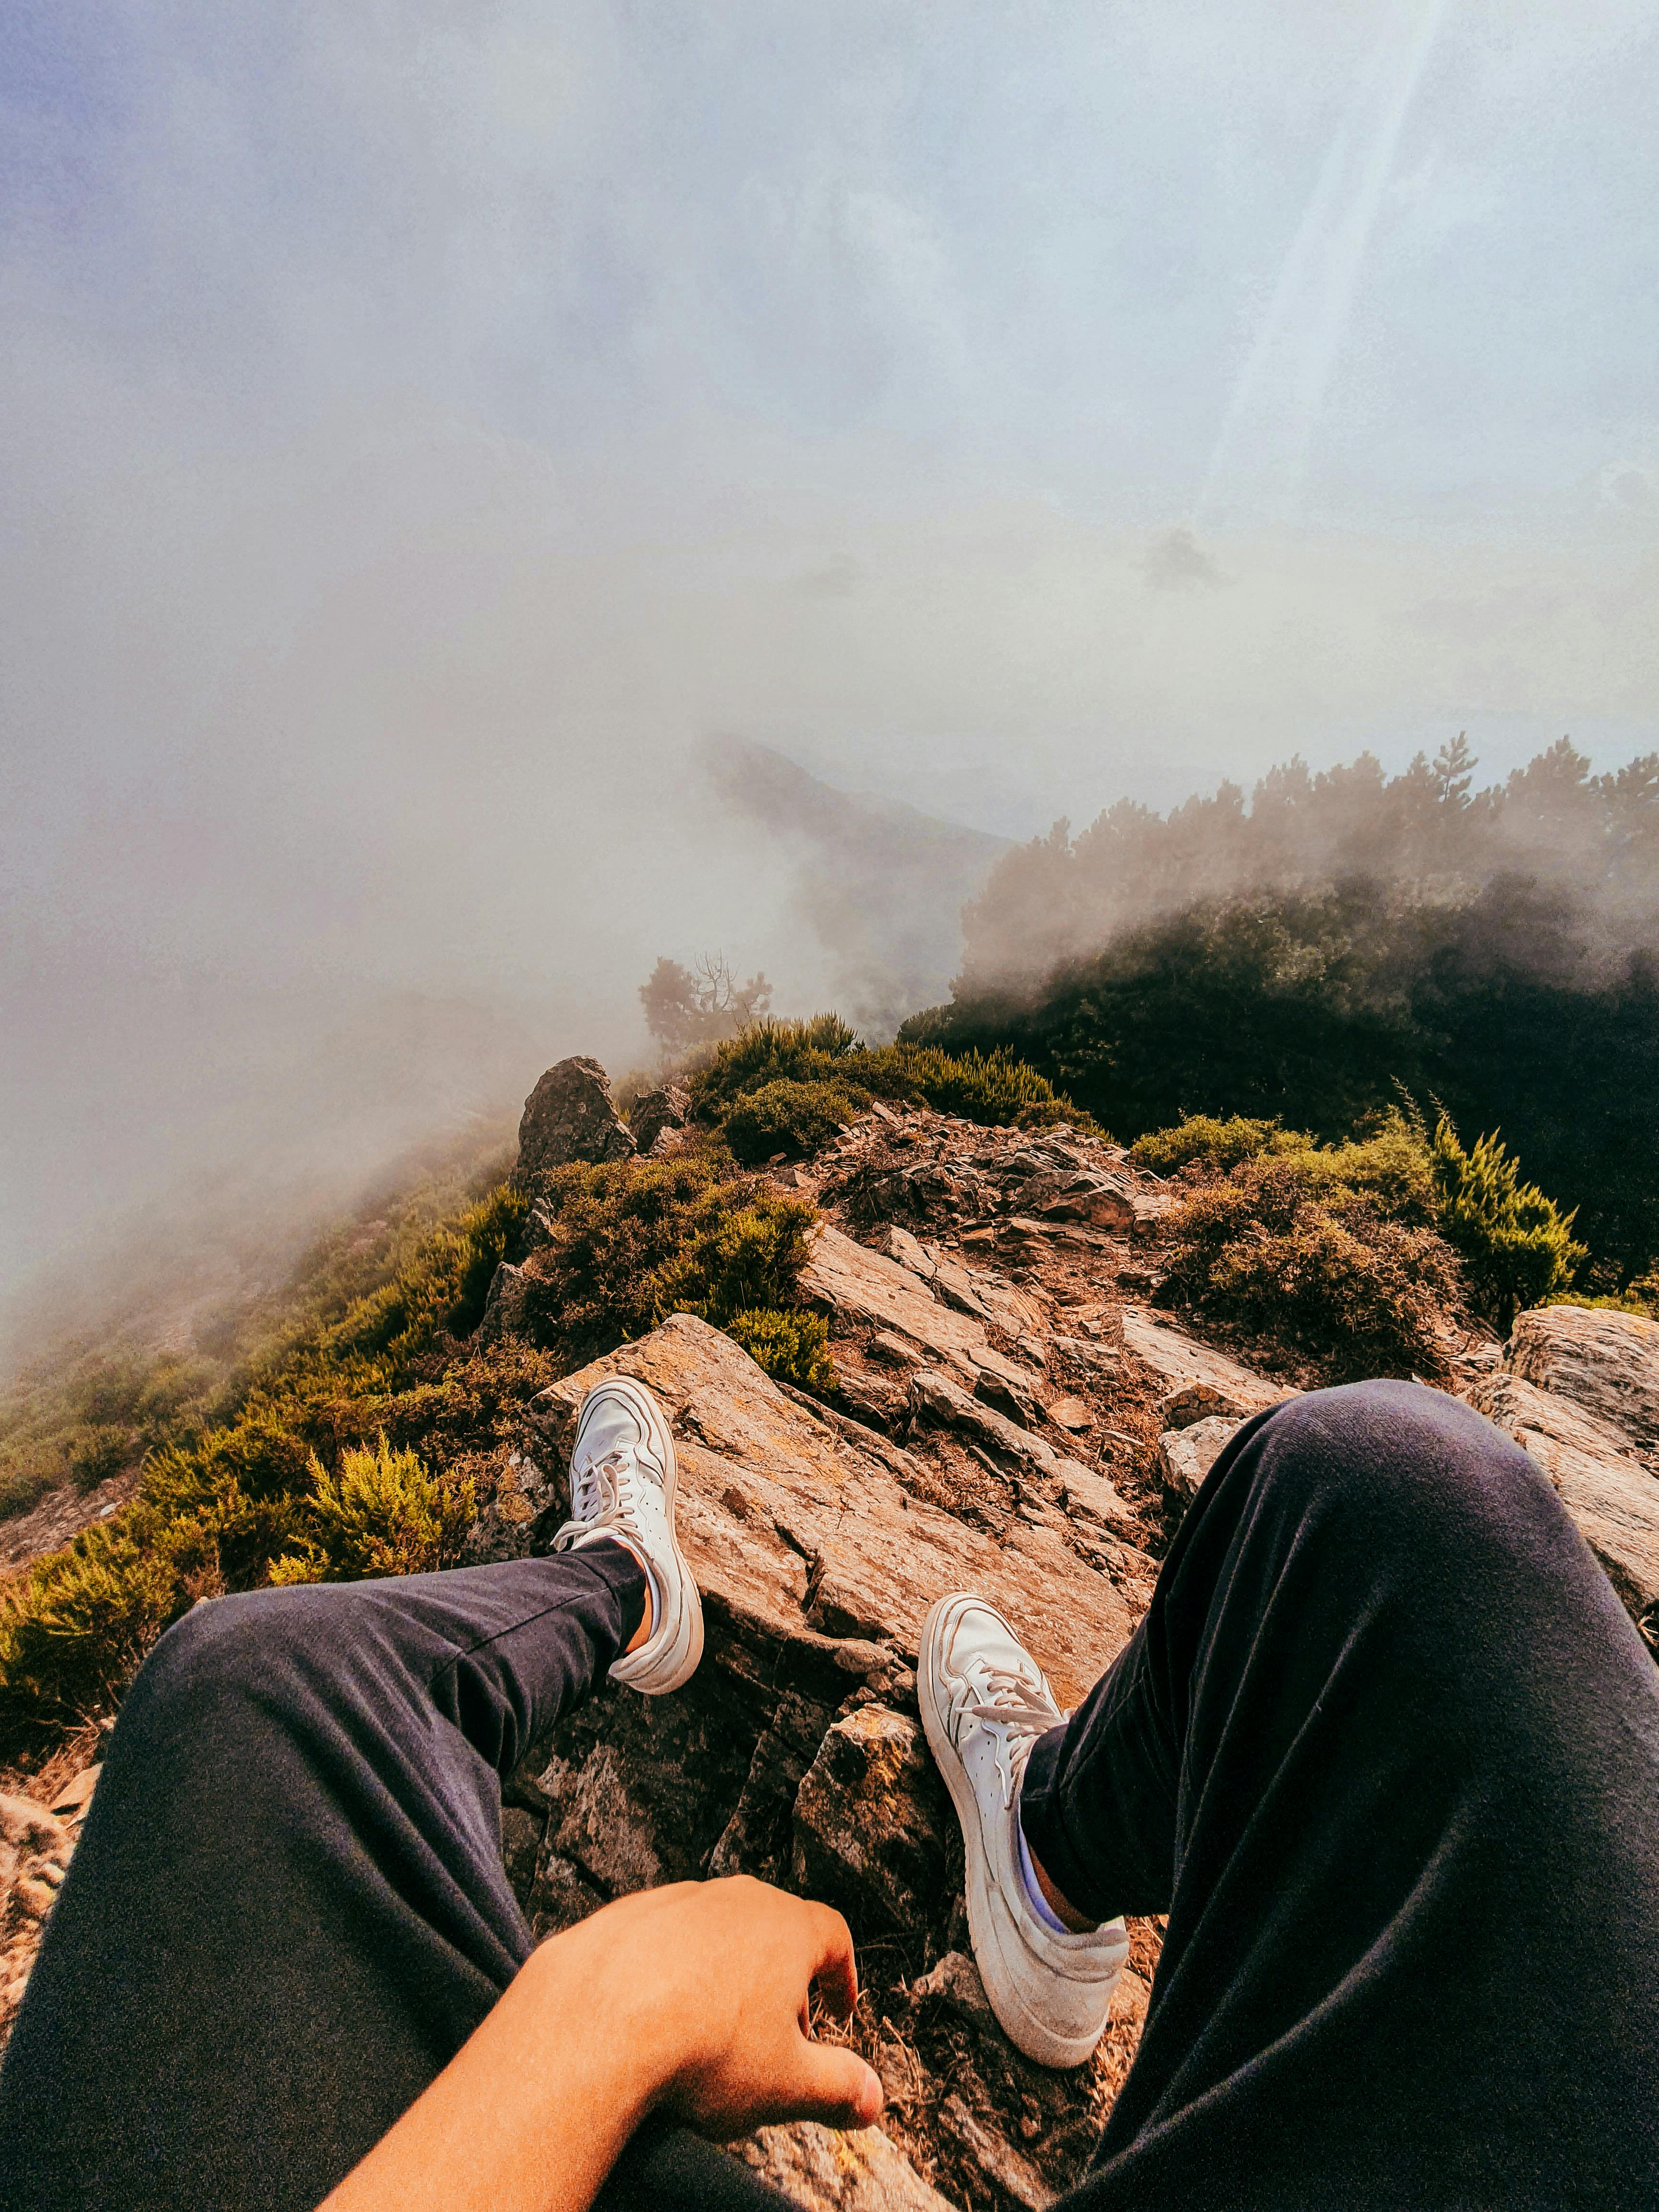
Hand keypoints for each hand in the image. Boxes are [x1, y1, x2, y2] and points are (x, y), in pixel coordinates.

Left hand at [321, 1874, 882, 2211]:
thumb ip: (839, 2088)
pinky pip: (661, 1939)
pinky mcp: (624, 1915)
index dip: (841, 1975)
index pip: (833, 1936)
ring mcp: (675, 1900)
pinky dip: (668, 1970)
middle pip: (774, 1928)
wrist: (594, 2025)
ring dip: (724, 1971)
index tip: (835, 2010)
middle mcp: (733, 1899)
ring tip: (712, 2027)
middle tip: (777, 2032)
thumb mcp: (787, 2084)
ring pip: (716, 1930)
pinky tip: (657, 2015)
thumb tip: (872, 2099)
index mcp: (784, 1926)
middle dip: (782, 1979)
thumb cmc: (700, 2051)